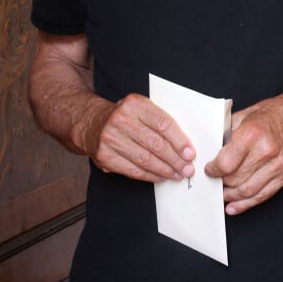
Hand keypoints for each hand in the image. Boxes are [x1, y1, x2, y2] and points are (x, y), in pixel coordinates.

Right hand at [81, 93, 195, 182]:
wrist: (92, 122)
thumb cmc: (124, 116)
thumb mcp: (140, 108)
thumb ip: (159, 120)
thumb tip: (184, 145)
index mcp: (135, 104)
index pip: (163, 124)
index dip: (179, 141)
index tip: (190, 153)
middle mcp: (121, 119)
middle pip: (156, 143)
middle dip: (175, 159)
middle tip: (187, 168)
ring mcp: (111, 138)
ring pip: (145, 159)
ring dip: (165, 170)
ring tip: (177, 174)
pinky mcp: (105, 156)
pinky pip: (133, 170)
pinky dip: (150, 176)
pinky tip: (161, 177)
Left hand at [204, 87, 282, 214]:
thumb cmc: (274, 113)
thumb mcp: (245, 114)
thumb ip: (226, 131)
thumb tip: (211, 148)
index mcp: (252, 134)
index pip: (226, 163)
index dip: (213, 170)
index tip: (209, 170)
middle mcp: (266, 151)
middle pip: (236, 178)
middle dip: (221, 182)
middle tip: (214, 181)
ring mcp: (278, 165)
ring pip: (248, 190)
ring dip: (232, 196)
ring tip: (223, 193)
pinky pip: (263, 195)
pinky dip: (247, 203)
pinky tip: (235, 205)